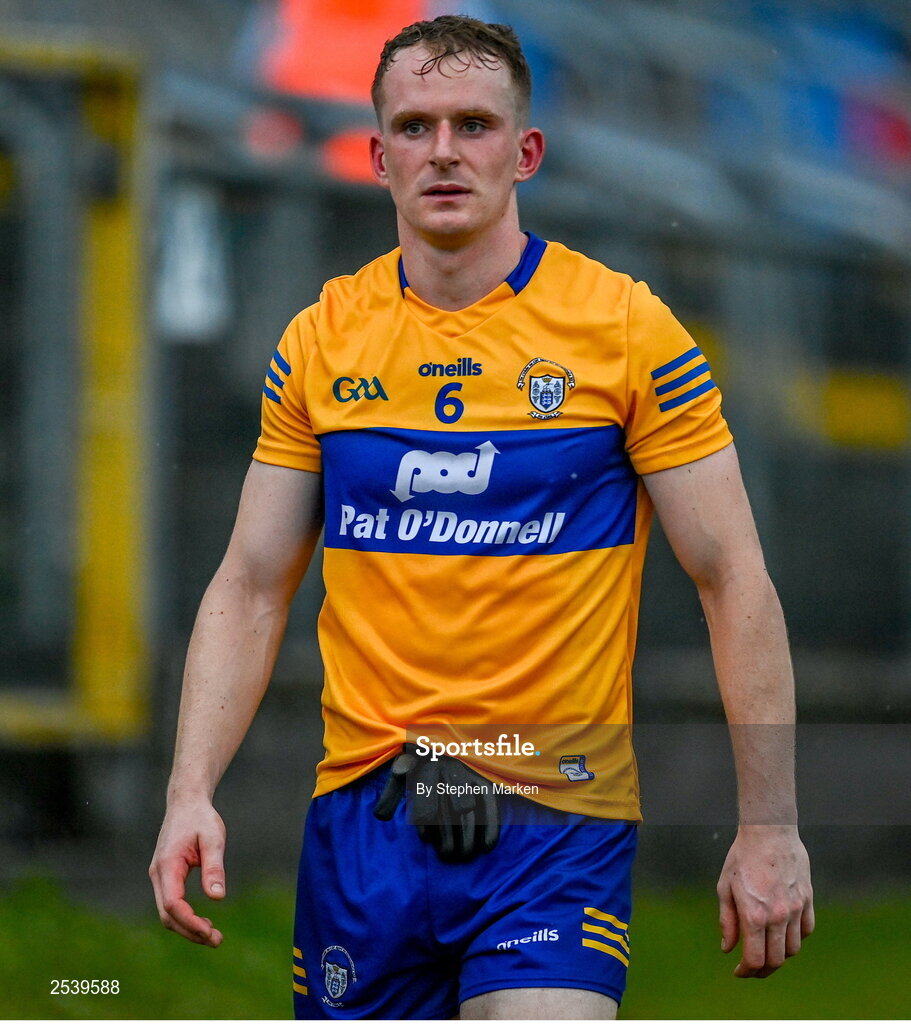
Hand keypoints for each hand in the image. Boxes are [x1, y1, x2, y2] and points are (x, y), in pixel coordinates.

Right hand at [149, 799, 226, 946]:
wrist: (186, 803)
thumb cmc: (201, 818)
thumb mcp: (213, 839)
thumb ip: (213, 867)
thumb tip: (217, 898)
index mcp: (168, 864)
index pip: (173, 903)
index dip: (190, 921)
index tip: (210, 931)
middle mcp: (158, 874)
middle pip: (167, 915)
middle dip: (190, 931)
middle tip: (217, 940)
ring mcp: (159, 876)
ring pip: (167, 913)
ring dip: (187, 927)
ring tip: (213, 936)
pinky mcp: (165, 877)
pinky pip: (170, 904)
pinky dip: (184, 918)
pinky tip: (204, 922)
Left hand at [374, 745, 499, 861]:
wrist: (442, 740)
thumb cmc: (420, 763)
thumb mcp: (403, 771)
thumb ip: (391, 792)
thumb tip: (381, 816)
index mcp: (425, 764)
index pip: (425, 793)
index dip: (425, 819)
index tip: (426, 839)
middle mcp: (448, 766)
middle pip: (449, 806)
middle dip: (449, 835)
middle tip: (447, 855)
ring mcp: (468, 772)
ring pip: (470, 808)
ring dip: (468, 837)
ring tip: (464, 856)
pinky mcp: (484, 778)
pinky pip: (490, 803)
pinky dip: (492, 826)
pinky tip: (486, 847)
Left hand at [717, 825, 813, 977]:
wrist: (769, 831)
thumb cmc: (742, 857)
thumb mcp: (725, 887)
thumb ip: (727, 921)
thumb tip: (728, 948)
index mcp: (754, 914)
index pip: (755, 959)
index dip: (746, 971)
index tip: (739, 972)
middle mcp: (778, 916)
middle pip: (776, 960)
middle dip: (763, 970)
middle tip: (752, 969)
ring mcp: (796, 909)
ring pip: (793, 948)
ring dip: (779, 955)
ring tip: (767, 950)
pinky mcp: (808, 899)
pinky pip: (807, 930)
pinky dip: (797, 938)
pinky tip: (784, 934)